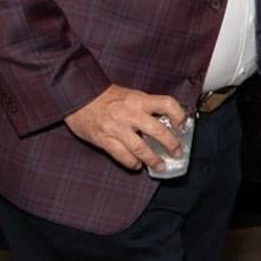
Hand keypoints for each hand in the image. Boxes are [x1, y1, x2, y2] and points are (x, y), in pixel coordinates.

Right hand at [63, 85, 186, 171]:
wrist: (78, 96)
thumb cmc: (105, 96)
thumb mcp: (130, 95)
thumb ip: (145, 107)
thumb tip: (164, 120)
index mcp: (139, 100)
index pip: (167, 104)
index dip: (179, 115)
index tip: (182, 124)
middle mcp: (130, 114)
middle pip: (158, 132)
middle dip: (171, 145)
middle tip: (177, 152)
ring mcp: (117, 128)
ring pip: (141, 148)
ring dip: (153, 159)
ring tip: (160, 165)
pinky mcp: (104, 140)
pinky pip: (122, 155)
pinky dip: (132, 163)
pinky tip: (137, 165)